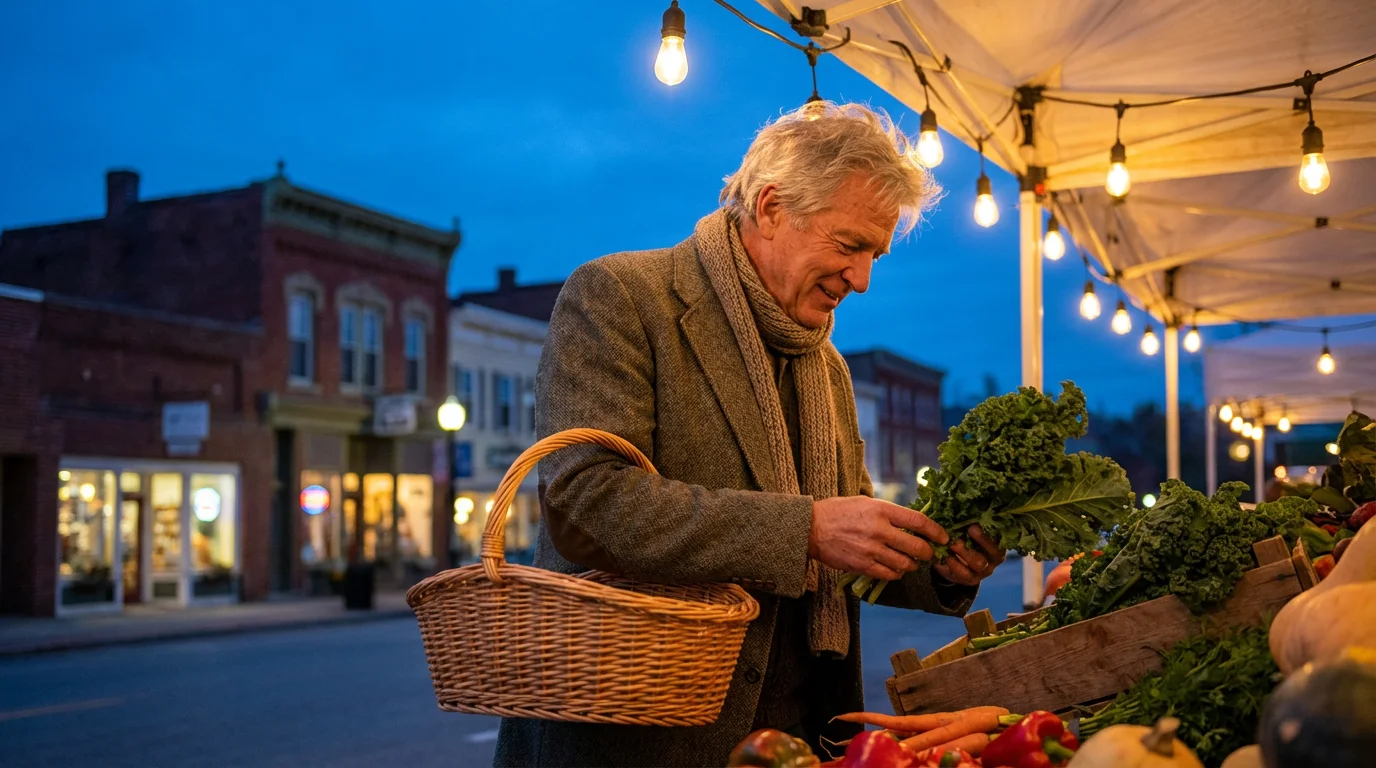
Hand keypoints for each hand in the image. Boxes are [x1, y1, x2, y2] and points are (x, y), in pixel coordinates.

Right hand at [809, 496, 949, 580]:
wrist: (810, 528)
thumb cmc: (838, 511)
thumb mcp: (865, 502)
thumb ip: (889, 512)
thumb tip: (912, 522)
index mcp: (882, 510)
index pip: (919, 522)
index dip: (936, 531)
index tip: (943, 537)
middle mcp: (879, 530)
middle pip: (917, 547)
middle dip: (928, 553)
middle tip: (929, 554)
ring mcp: (871, 550)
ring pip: (905, 564)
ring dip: (912, 565)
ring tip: (910, 562)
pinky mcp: (863, 566)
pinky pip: (889, 575)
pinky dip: (896, 574)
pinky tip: (894, 569)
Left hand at [934, 524, 1005, 586]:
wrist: (955, 560)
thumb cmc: (965, 538)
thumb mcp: (969, 529)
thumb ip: (971, 521)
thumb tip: (966, 504)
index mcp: (997, 543)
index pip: (1001, 538)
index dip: (991, 532)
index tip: (976, 524)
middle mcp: (994, 559)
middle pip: (993, 552)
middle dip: (981, 540)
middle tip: (968, 529)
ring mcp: (983, 571)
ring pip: (978, 563)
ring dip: (964, 552)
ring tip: (952, 544)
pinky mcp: (970, 579)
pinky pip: (963, 573)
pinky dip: (953, 564)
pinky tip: (944, 556)